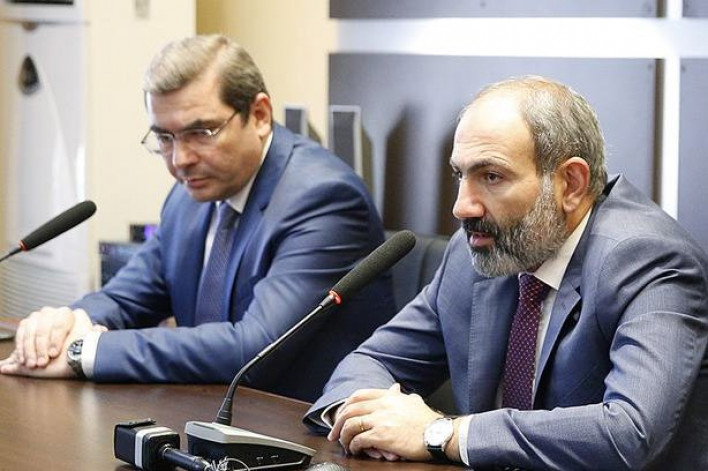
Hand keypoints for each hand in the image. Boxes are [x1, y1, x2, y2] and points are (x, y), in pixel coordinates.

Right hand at [13, 307, 88, 367]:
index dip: (56, 339)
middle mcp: (52, 312)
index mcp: (68, 314)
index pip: (60, 322)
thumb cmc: (79, 346)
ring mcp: (37, 317)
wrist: (68, 348)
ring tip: (32, 364)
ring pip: (30, 330)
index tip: (54, 354)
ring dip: (29, 350)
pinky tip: (22, 359)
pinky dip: (20, 347)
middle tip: (42, 362)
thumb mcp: (89, 340)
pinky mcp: (26, 324)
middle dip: (41, 347)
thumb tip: (101, 330)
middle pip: (43, 327)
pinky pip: (20, 333)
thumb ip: (95, 334)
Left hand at [328, 383, 442, 461]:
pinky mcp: (382, 435)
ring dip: (344, 436)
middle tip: (335, 433)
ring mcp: (381, 419)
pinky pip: (359, 439)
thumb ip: (400, 395)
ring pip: (351, 425)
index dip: (346, 406)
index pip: (358, 395)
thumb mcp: (413, 401)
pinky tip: (355, 449)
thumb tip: (395, 388)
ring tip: (345, 444)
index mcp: (389, 396)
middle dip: (339, 422)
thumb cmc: (428, 421)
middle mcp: (383, 405)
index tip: (341, 415)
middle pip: (350, 410)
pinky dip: (354, 445)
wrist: (439, 434)